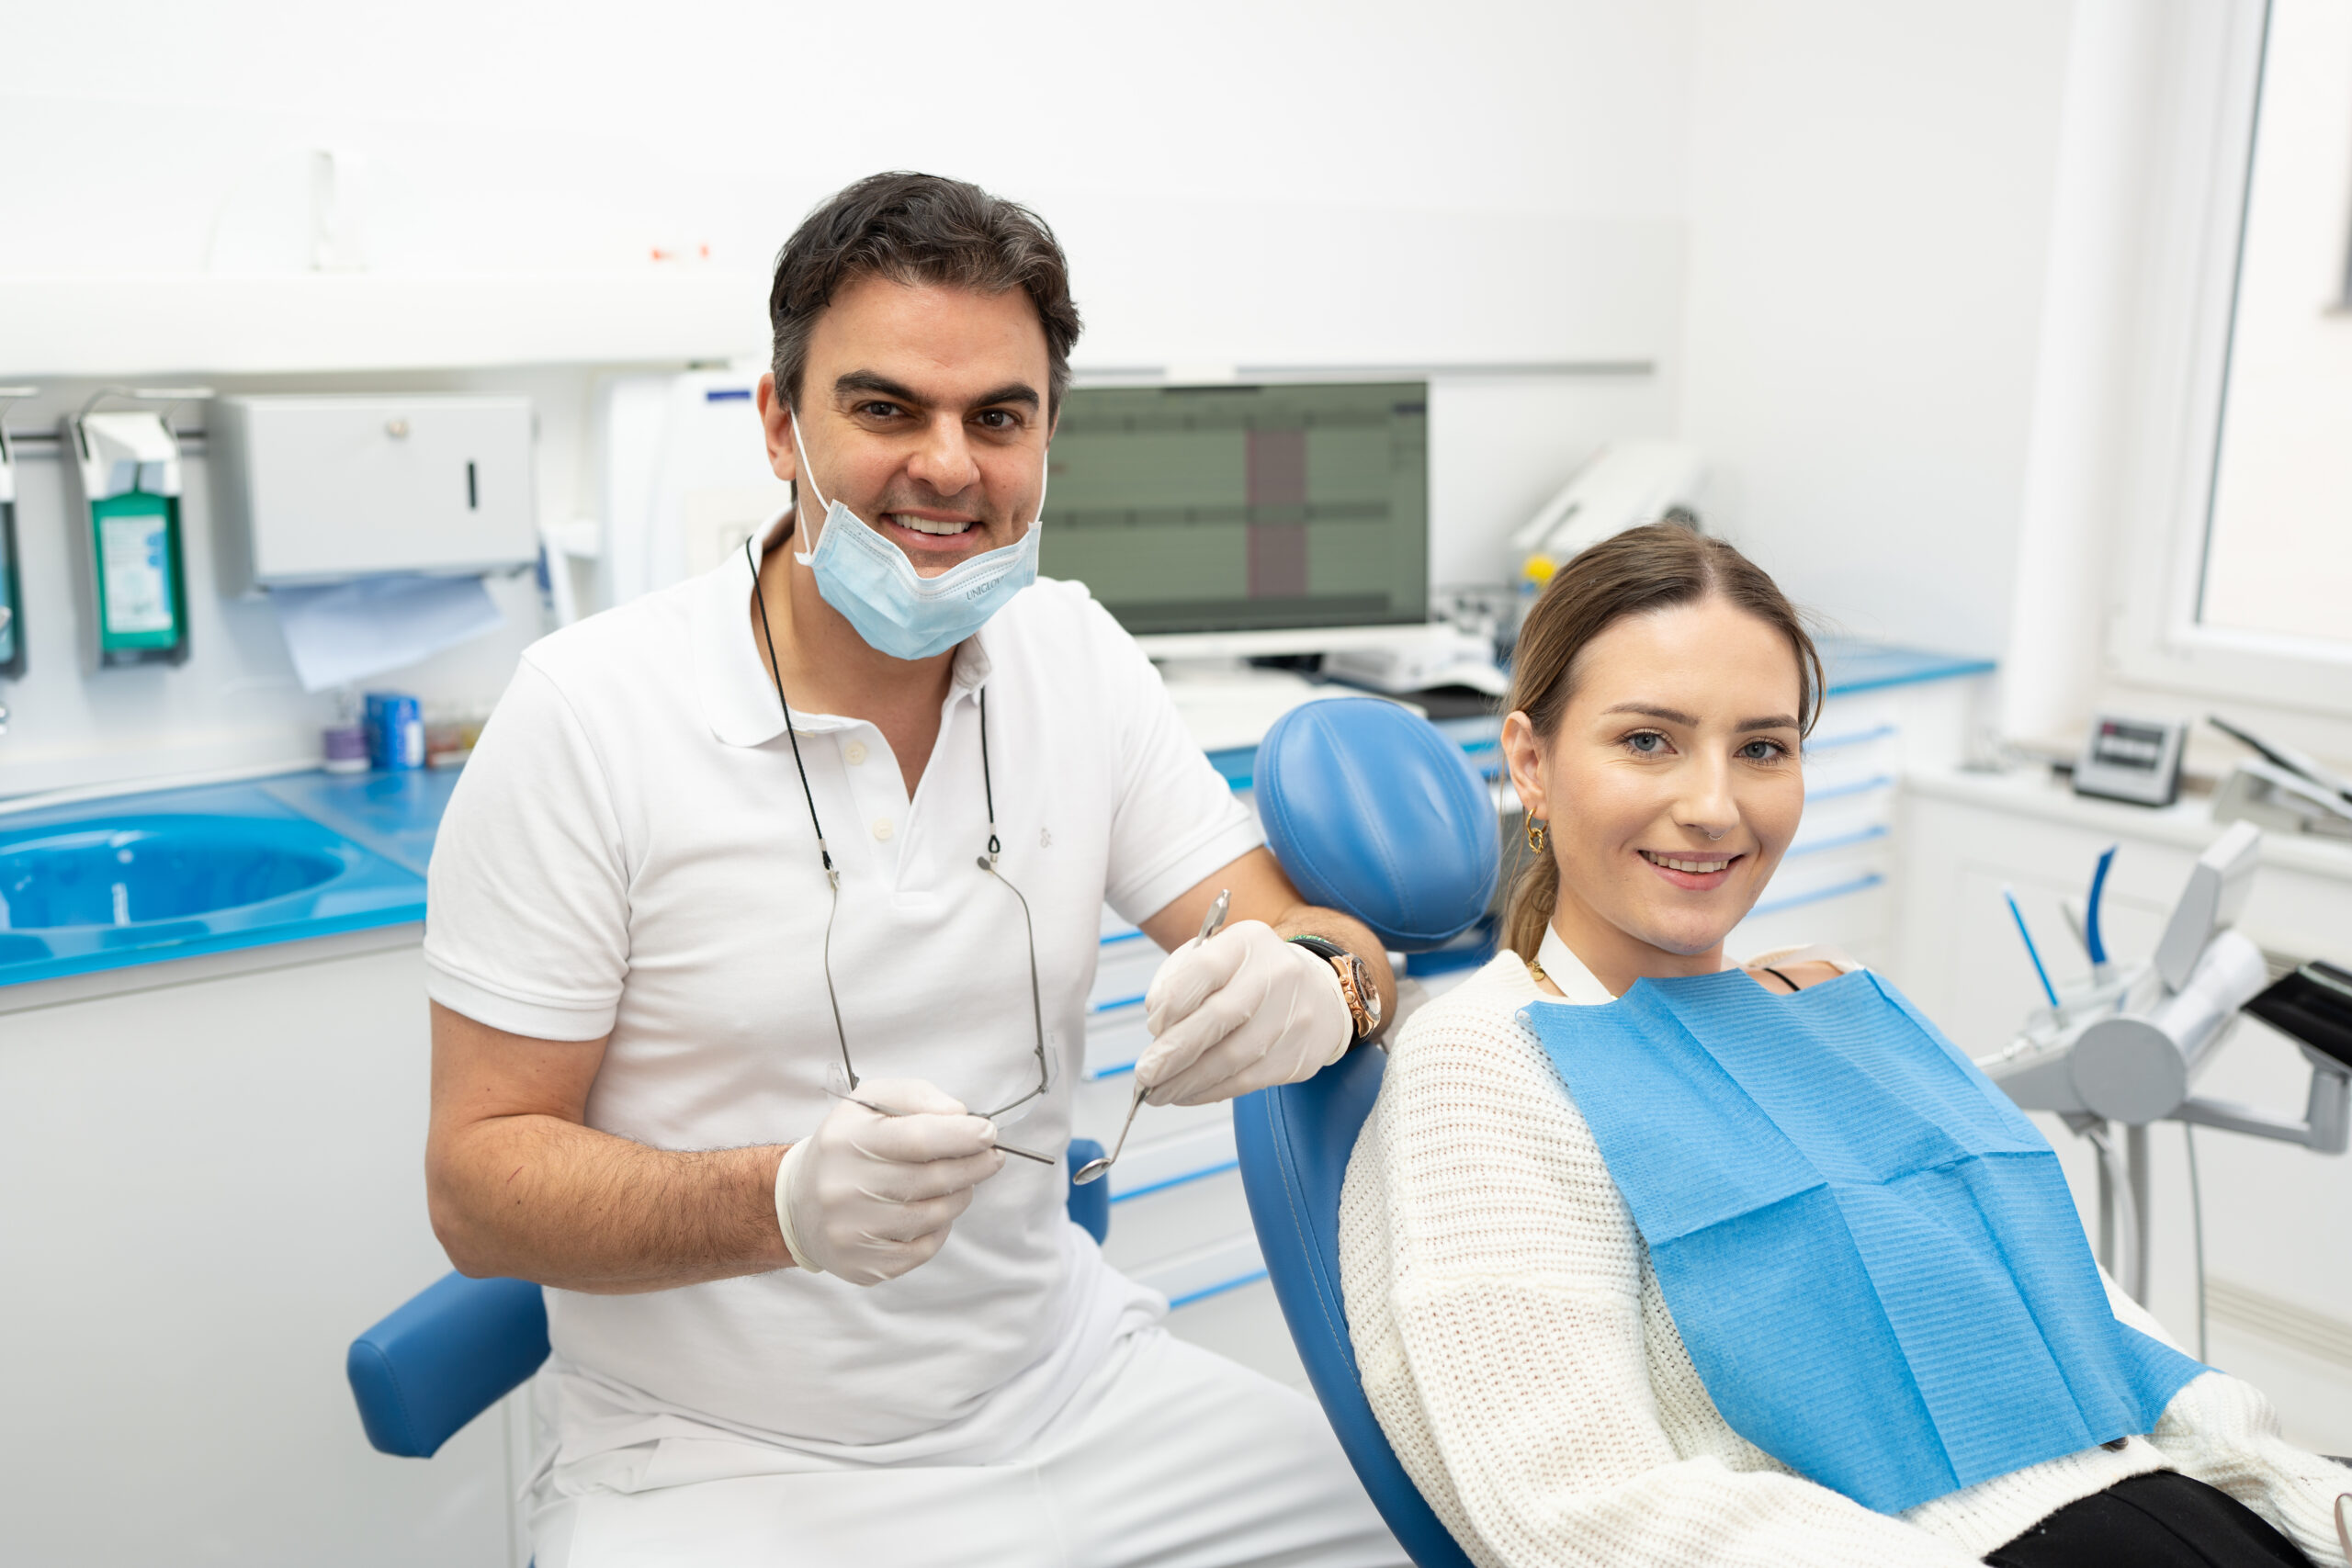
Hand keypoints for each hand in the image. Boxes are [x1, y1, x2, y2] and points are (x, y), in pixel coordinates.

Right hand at [774, 1078, 1004, 1285]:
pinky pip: (923, 1250)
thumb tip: (960, 1115)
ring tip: (962, 1183)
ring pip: (933, 1216)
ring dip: (960, 1197)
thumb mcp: (870, 1104)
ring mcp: (852, 1231)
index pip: (918, 1138)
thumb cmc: (847, 1147)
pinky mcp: (862, 1264)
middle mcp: (844, 1187)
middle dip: (973, 1166)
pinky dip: (940, 1230)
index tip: (988, 1133)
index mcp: (848, 1141)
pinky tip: (936, 1214)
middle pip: (931, 1179)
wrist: (799, 1203)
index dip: (962, 1136)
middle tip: (991, 1157)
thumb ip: (917, 1098)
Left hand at [1134, 921, 1351, 1105]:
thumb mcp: (1212, 958)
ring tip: (1157, 1092)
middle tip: (1145, 1074)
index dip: (1173, 1001)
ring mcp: (1293, 1016)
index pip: (1206, 968)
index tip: (1153, 1026)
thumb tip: (1157, 1027)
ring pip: (1232, 1057)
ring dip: (1187, 1081)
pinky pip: (1246, 1081)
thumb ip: (1176, 981)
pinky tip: (1186, 1094)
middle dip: (1174, 1051)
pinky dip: (1209, 1092)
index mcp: (1248, 942)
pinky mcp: (1298, 1055)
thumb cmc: (1246, 977)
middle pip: (1221, 1017)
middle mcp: (1277, 974)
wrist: (1316, 995)